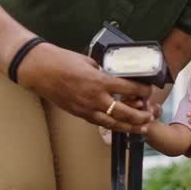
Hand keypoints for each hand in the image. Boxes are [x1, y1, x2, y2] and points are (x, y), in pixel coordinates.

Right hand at [16, 43, 153, 132]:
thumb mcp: (89, 61)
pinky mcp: (78, 114)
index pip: (129, 89)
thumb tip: (115, 75)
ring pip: (113, 123)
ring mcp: (86, 109)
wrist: (40, 70)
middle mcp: (95, 98)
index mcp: (99, 81)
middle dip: (140, 116)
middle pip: (125, 113)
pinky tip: (120, 126)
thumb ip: (103, 71)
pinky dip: (112, 125)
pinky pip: (99, 123)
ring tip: (142, 128)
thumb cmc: (62, 61)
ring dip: (129, 127)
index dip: (143, 91)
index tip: (149, 90)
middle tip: (150, 115)